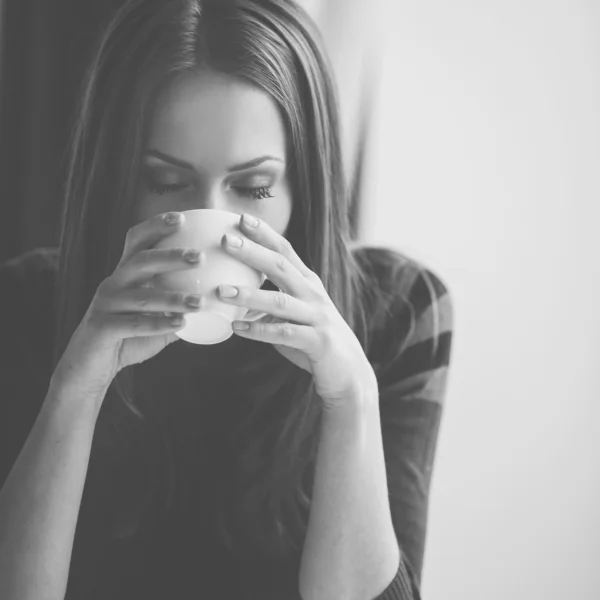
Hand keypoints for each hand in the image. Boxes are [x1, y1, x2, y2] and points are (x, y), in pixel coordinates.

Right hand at [52, 212, 204, 398]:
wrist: (90, 368)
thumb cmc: (127, 338)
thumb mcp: (156, 319)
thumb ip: (180, 309)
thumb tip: (219, 305)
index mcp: (126, 275)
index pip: (137, 241)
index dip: (156, 226)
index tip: (182, 217)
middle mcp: (113, 284)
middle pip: (141, 261)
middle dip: (170, 256)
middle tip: (200, 257)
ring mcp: (105, 305)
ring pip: (142, 296)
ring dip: (173, 298)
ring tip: (200, 302)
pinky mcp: (101, 328)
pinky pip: (132, 324)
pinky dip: (158, 324)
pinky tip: (181, 325)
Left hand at [217, 213, 377, 410]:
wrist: (348, 371)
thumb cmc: (314, 339)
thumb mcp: (294, 313)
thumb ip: (268, 302)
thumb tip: (232, 296)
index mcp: (307, 283)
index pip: (286, 250)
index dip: (264, 234)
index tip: (241, 217)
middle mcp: (314, 295)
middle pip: (281, 267)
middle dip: (253, 252)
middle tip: (226, 240)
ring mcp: (317, 317)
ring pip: (280, 301)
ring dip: (249, 295)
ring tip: (221, 291)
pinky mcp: (317, 342)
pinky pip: (284, 334)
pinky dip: (260, 331)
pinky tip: (237, 330)